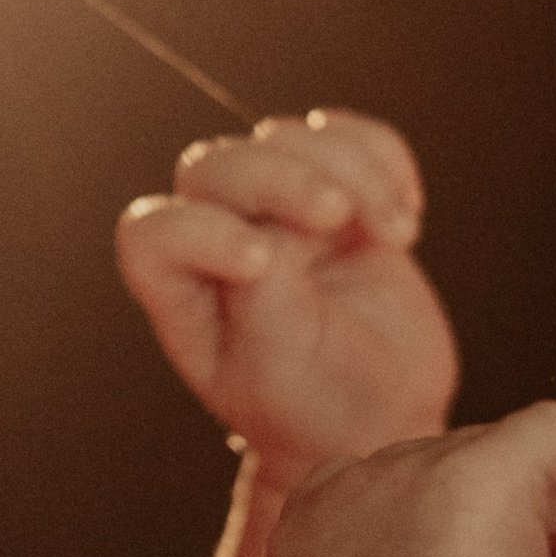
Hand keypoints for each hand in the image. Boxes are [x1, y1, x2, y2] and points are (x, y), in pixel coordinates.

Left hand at [118, 110, 456, 484]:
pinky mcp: (334, 195)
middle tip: (339, 216)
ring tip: (396, 232)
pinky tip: (403, 217)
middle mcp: (216, 240)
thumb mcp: (283, 370)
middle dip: (281, 177)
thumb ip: (266, 298)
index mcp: (180, 292)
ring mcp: (274, 211)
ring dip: (349, 167)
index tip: (262, 265)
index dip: (198, 231)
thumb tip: (273, 230)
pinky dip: (382, 155)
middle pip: (218, 165)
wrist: (383, 420)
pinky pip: (345, 135)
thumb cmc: (317, 408)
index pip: (152, 232)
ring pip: (284, 139)